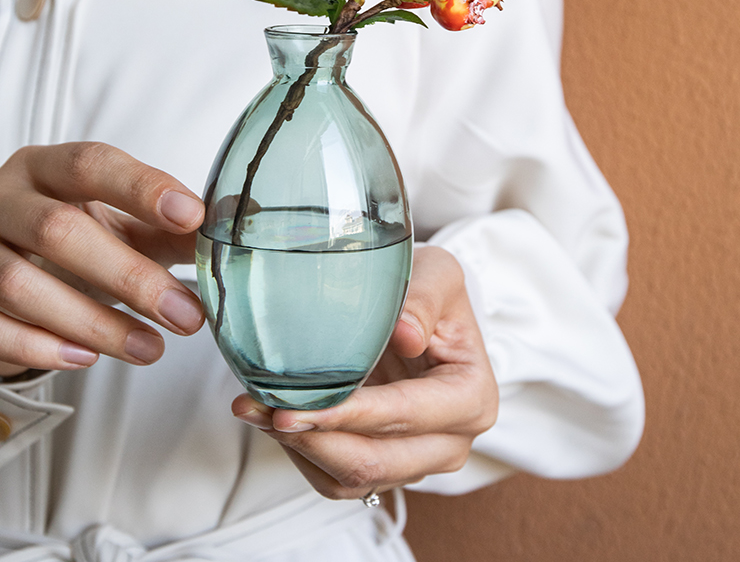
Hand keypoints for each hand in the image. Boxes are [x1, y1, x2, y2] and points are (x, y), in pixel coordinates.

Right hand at [0, 142, 205, 375]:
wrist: (11, 266)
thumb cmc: (76, 237)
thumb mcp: (123, 224)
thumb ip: (174, 229)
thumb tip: (237, 228)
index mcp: (47, 168)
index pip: (91, 164)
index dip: (142, 188)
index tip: (193, 216)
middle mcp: (4, 200)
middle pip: (58, 230)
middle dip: (129, 276)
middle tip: (186, 314)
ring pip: (20, 283)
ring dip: (93, 322)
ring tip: (152, 349)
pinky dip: (41, 347)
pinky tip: (88, 359)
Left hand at [231, 245, 498, 499]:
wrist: (422, 310)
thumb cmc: (432, 289)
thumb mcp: (439, 274)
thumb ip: (425, 298)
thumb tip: (407, 336)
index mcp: (472, 397)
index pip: (405, 415)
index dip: (350, 414)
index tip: (296, 406)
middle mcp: (451, 442)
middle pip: (375, 461)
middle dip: (313, 438)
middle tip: (261, 409)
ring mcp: (417, 461)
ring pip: (351, 478)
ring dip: (299, 448)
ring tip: (254, 408)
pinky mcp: (386, 466)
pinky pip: (336, 479)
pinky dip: (301, 454)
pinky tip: (272, 418)